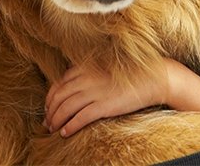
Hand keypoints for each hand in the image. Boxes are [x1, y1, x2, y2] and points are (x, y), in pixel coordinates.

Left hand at [44, 62, 166, 136]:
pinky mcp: (103, 106)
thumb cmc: (130, 74)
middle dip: (50, 111)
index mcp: (86, 68)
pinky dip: (69, 126)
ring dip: (56, 120)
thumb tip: (74, 86)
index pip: (59, 83)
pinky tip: (65, 133)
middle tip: (47, 121)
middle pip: (59, 97)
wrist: (152, 79)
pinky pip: (80, 118)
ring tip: (53, 129)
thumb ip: (88, 73)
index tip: (48, 106)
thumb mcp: (105, 68)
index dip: (50, 97)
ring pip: (66, 108)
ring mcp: (95, 92)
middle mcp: (87, 78)